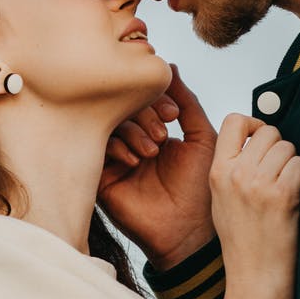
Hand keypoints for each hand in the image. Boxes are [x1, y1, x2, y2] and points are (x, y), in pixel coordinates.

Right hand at [99, 65, 217, 269]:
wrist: (189, 230)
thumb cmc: (200, 188)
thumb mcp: (202, 137)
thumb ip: (188, 102)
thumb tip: (170, 68)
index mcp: (153, 131)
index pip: (142, 99)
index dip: (155, 99)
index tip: (174, 114)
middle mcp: (132, 142)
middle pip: (123, 107)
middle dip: (144, 113)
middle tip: (164, 134)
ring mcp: (115, 158)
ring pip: (109, 123)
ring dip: (133, 131)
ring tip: (153, 151)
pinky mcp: (100, 176)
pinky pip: (98, 147)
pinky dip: (117, 146)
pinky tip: (135, 160)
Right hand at [210, 115, 299, 284]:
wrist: (255, 275)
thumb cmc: (242, 239)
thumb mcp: (221, 199)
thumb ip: (232, 167)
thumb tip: (256, 136)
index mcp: (217, 172)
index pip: (233, 121)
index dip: (253, 124)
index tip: (260, 138)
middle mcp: (235, 174)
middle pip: (268, 132)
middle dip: (278, 147)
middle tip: (277, 171)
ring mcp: (258, 184)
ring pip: (287, 147)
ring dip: (292, 163)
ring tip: (284, 187)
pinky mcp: (282, 195)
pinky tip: (294, 196)